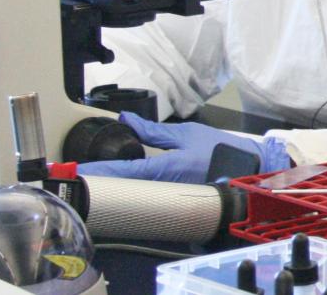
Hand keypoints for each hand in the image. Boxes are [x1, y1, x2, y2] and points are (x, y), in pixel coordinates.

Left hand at [77, 112, 290, 183]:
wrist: (251, 172)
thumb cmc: (224, 152)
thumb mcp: (187, 133)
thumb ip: (153, 132)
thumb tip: (127, 122)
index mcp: (167, 169)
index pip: (123, 172)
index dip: (97, 173)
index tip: (75, 173)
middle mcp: (165, 188)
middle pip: (123, 189)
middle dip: (100, 183)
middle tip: (76, 178)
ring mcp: (170, 200)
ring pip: (133, 196)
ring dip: (113, 188)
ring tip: (94, 181)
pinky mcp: (175, 205)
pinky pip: (147, 200)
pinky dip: (130, 194)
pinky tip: (121, 189)